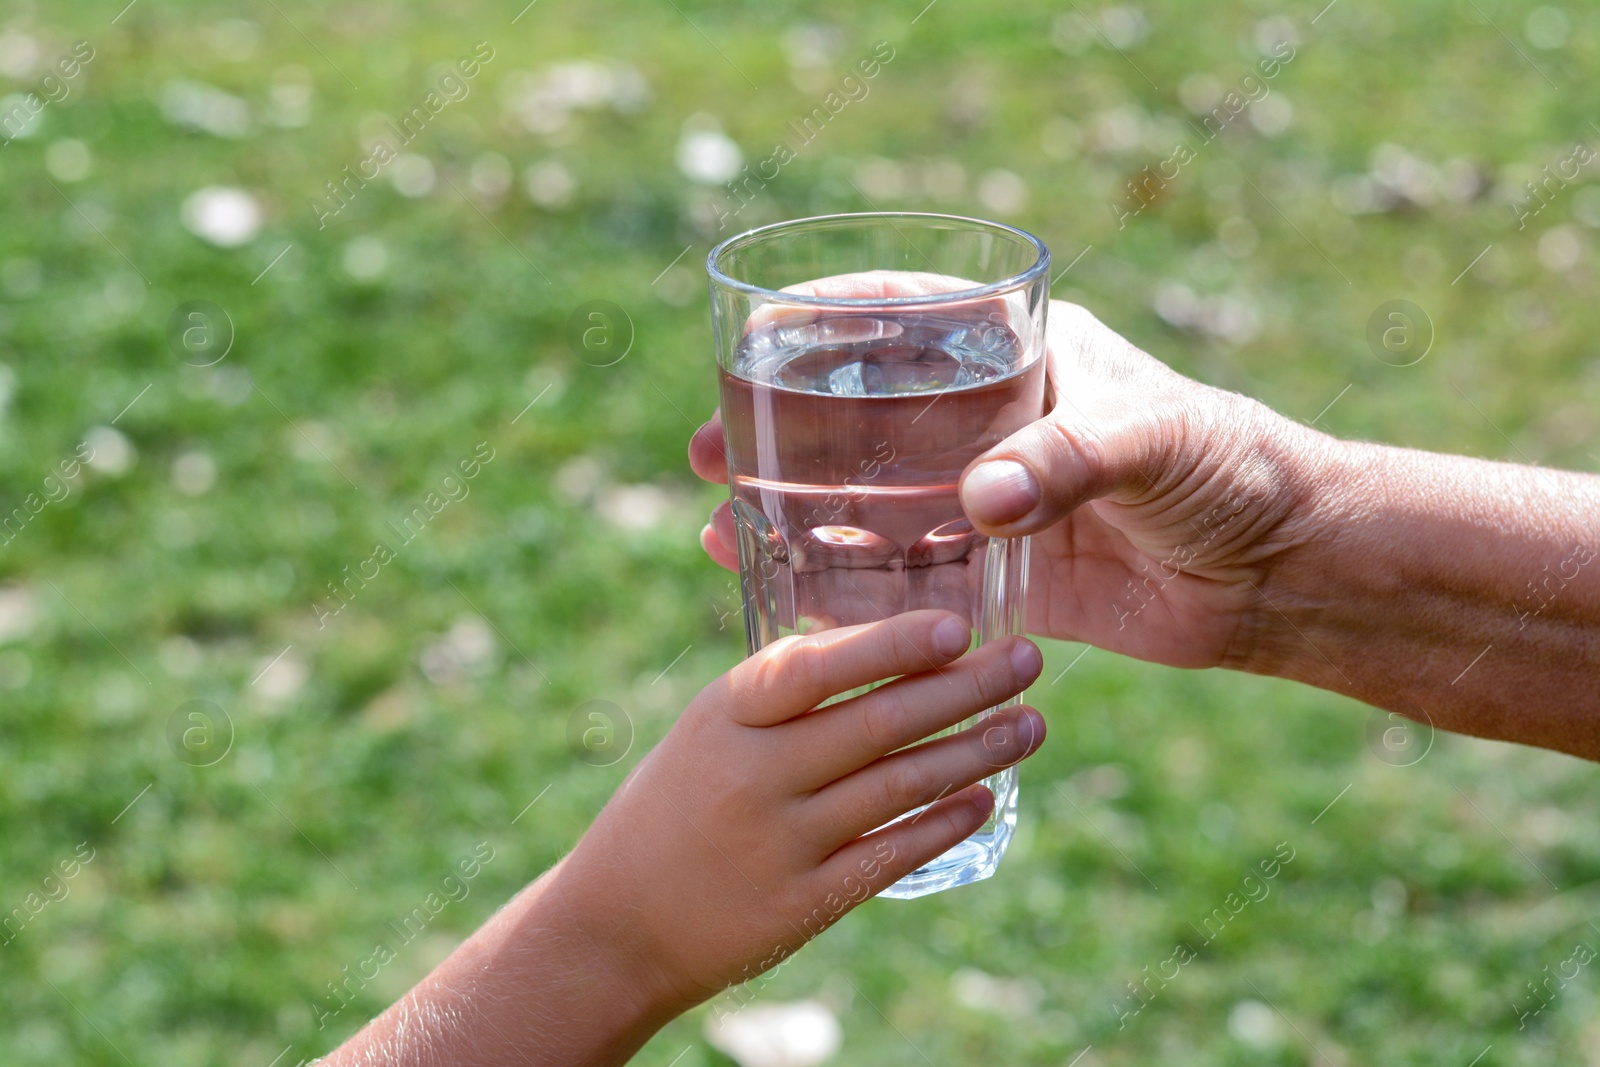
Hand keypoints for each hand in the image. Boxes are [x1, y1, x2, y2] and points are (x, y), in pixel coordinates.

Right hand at [328, 611, 1044, 1066]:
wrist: (614, 925)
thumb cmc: (674, 808)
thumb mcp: (708, 732)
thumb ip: (780, 694)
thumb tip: (886, 644)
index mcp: (725, 714)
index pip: (816, 666)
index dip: (891, 644)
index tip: (959, 624)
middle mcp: (753, 773)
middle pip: (878, 721)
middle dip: (965, 687)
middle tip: (1028, 660)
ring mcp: (780, 842)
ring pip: (899, 784)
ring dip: (975, 751)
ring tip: (1030, 724)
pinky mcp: (803, 903)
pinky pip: (890, 853)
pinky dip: (944, 823)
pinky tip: (985, 798)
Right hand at [694, 300, 1323, 670]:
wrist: (1282, 570)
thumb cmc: (1234, 471)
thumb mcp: (1154, 441)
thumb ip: (1069, 461)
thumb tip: (980, 503)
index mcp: (1024, 358)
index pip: (907, 318)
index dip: (823, 325)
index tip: (751, 342)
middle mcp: (991, 425)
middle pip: (862, 418)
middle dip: (780, 434)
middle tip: (707, 453)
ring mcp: (988, 502)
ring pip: (870, 503)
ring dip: (796, 517)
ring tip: (723, 532)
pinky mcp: (999, 575)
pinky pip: (909, 580)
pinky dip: (851, 590)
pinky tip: (790, 601)